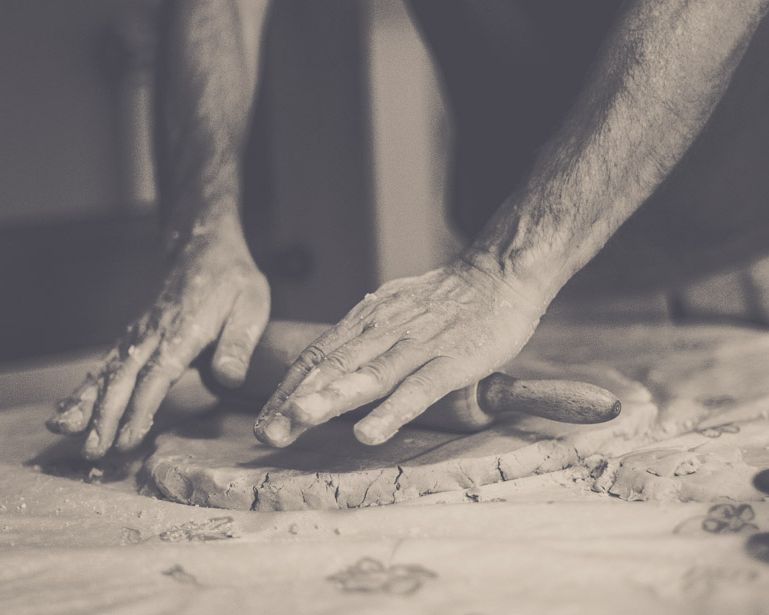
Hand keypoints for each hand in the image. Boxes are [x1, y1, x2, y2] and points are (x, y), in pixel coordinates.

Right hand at [47, 239, 269, 458]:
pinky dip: (82, 389)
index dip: (140, 409)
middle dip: (104, 416)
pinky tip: (66, 413)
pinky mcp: (132, 338)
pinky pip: (104, 366)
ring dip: (84, 404)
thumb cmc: (231, 281)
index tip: (128, 439)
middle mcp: (152, 335)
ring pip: (106, 372)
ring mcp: (137, 336)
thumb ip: (239, 344)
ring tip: (61, 431)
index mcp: (183, 331)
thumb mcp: (250, 306)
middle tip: (92, 450)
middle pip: (123, 379)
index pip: (157, 375)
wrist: (203, 250)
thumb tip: (230, 379)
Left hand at [253, 258, 546, 446]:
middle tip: (266, 433)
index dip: (288, 389)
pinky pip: (418, 390)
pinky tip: (368, 434)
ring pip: (367, 376)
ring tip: (299, 421)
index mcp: (368, 320)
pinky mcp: (453, 361)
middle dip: (295, 402)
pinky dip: (392, 412)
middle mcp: (385, 331)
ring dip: (330, 399)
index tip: (265, 421)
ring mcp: (419, 346)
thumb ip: (364, 335)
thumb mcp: (395, 309)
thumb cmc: (450, 299)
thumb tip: (329, 361)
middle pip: (333, 368)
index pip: (318, 356)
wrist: (502, 273)